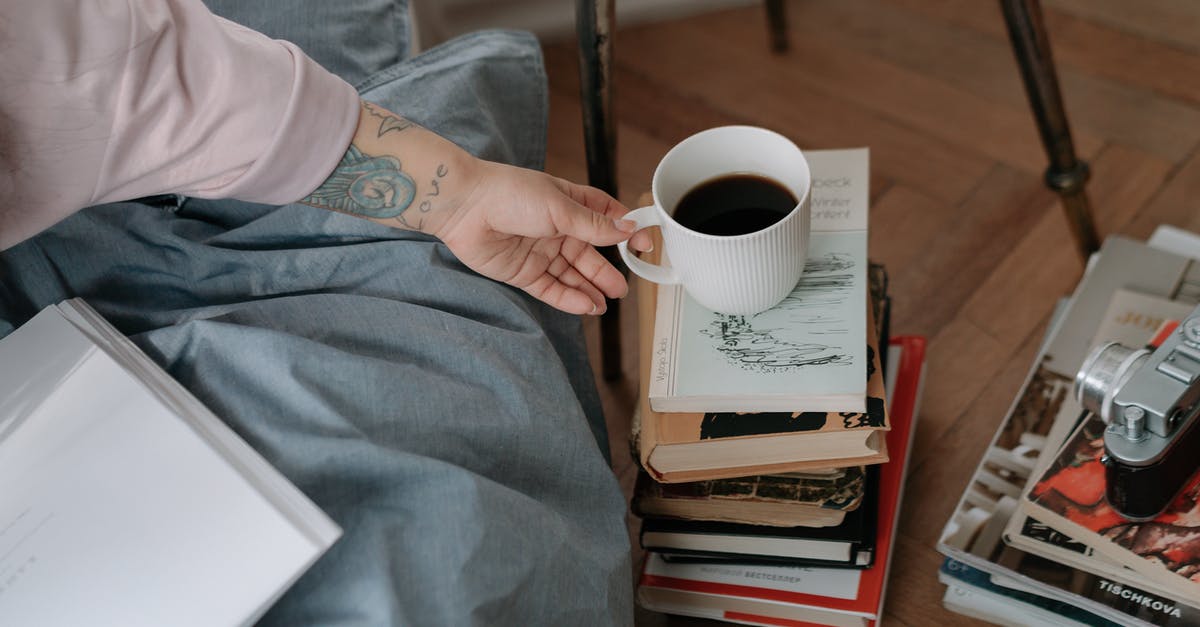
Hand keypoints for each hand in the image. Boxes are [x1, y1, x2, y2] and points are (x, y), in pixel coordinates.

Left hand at [434, 159, 652, 315]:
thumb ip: (593, 224)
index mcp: (569, 203)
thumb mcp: (560, 206)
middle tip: (624, 287)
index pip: (605, 218)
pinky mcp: (523, 272)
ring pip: (572, 275)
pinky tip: (586, 306)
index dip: (625, 231)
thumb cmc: (509, 193)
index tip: (643, 244)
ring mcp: (540, 252)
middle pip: (590, 254)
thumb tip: (627, 228)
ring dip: (590, 288)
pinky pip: (551, 289)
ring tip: (608, 302)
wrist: (464, 206)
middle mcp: (557, 228)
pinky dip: (569, 298)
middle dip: (607, 271)